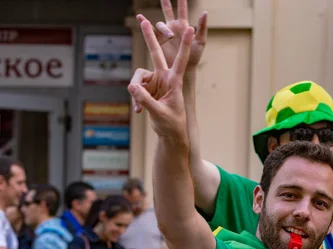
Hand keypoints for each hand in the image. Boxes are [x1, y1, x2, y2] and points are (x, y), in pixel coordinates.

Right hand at [128, 20, 193, 139]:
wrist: (169, 133)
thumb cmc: (171, 123)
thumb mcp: (159, 112)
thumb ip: (145, 100)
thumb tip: (131, 87)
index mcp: (175, 81)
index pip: (180, 60)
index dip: (184, 45)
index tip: (190, 29)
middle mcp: (165, 78)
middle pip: (155, 53)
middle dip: (149, 37)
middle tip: (143, 19)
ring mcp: (155, 82)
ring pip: (138, 78)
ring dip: (136, 92)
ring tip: (139, 107)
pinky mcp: (147, 89)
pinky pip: (135, 89)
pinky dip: (135, 100)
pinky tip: (139, 111)